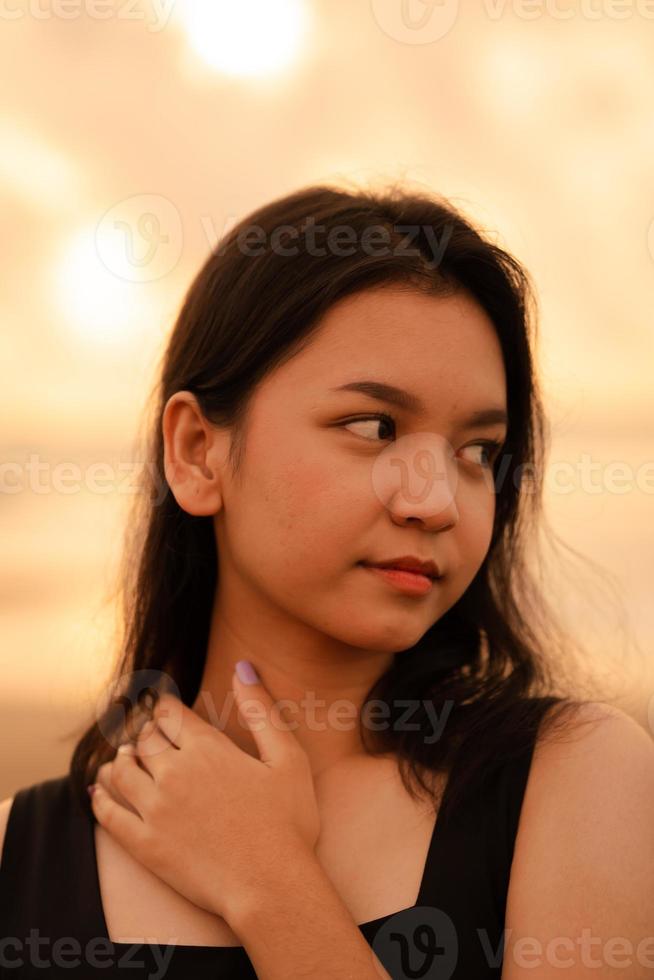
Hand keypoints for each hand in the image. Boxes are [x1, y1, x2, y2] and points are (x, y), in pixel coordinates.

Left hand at [89, 665, 320, 923]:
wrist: (271, 886)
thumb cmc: (288, 823)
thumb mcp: (288, 758)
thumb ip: (262, 710)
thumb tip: (244, 667)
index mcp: (207, 748)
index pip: (170, 714)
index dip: (164, 707)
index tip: (162, 707)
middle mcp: (174, 772)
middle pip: (145, 740)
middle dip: (145, 733)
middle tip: (146, 735)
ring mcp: (155, 809)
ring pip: (121, 772)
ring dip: (119, 760)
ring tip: (122, 758)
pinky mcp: (145, 844)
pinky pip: (109, 814)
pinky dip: (100, 796)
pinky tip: (98, 791)